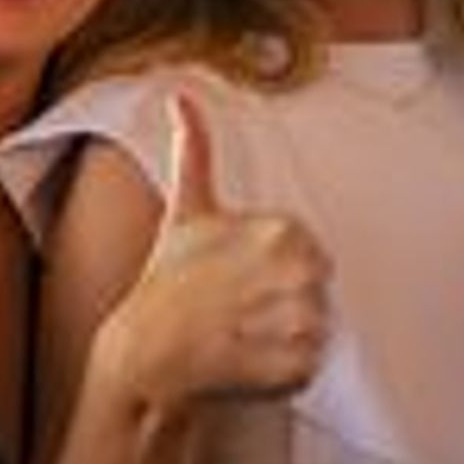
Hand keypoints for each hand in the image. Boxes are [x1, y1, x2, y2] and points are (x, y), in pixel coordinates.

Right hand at [102, 96, 332, 409]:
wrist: (144, 352)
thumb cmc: (166, 278)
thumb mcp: (186, 209)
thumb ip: (193, 148)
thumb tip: (180, 94)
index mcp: (280, 233)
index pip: (312, 255)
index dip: (276, 270)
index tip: (240, 279)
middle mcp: (295, 276)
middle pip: (320, 291)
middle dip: (286, 303)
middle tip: (242, 310)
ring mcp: (295, 325)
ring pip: (318, 329)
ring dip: (286, 337)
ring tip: (243, 335)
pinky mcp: (294, 370)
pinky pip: (310, 366)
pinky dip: (285, 370)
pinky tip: (249, 360)